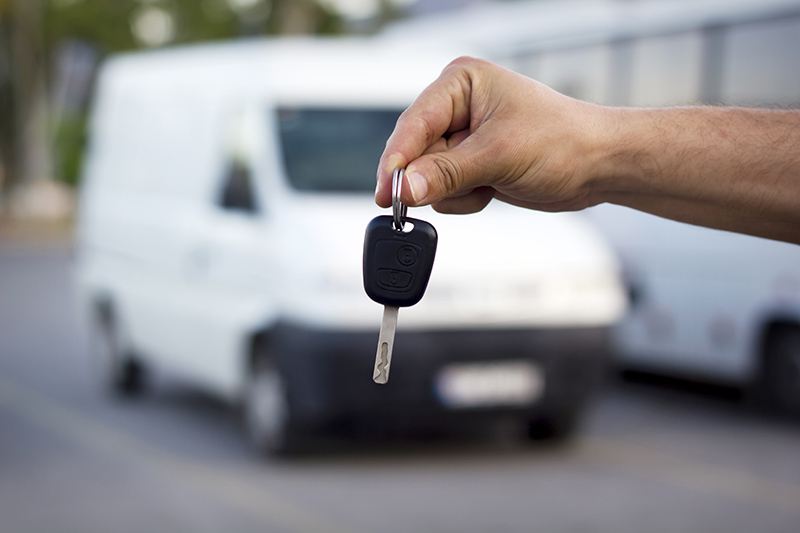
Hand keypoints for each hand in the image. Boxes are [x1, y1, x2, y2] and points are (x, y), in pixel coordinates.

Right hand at [375, 57, 609, 213]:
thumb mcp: (499, 156)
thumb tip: (404, 189)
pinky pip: (445, 191)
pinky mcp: (470, 164)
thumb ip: (446, 174)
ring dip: (454, 190)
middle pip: (415, 152)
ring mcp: (463, 138)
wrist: (598, 166)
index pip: (414, 123)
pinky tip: (492, 190)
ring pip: (427, 177)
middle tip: (456, 190)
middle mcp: (457, 107)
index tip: (386, 193)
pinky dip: (466, 198)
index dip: (398, 160)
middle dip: (432, 178)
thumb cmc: (562, 142)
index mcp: (461, 83)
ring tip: (490, 183)